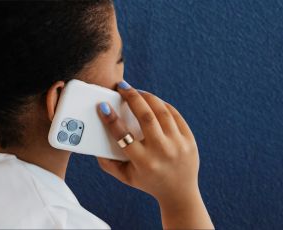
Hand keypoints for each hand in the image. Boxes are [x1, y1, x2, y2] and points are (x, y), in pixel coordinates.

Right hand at [95, 81, 212, 228]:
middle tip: (122, 87)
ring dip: (147, 97)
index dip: (110, 119)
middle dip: (131, 97)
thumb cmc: (148, 182)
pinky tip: (152, 101)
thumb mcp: (126, 177)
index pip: (123, 136)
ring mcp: (178, 144)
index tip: (103, 106)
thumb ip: (107, 163)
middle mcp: (161, 151)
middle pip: (145, 116)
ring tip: (136, 92)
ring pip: (161, 111)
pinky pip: (174, 115)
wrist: (180, 193)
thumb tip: (92, 143)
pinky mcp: (189, 139)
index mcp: (143, 162)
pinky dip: (162, 105)